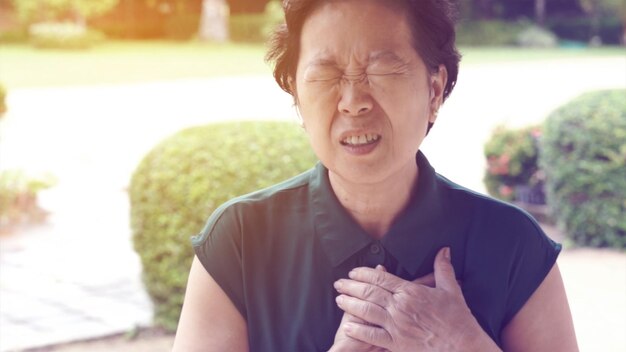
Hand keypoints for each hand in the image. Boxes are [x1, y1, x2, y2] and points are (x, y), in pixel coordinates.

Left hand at [333, 248, 500, 351]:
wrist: (463, 346)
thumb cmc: (458, 319)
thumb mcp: (451, 290)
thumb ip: (443, 268)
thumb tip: (444, 250)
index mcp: (411, 292)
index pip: (381, 278)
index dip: (364, 274)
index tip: (353, 272)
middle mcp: (400, 307)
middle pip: (369, 293)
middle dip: (351, 287)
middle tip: (338, 283)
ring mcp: (397, 326)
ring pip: (367, 311)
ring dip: (350, 305)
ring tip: (339, 300)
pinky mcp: (397, 344)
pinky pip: (373, 336)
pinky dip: (359, 330)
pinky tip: (348, 325)